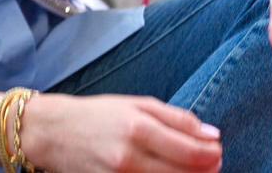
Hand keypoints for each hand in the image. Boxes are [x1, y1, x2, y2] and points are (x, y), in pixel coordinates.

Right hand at [19, 93, 221, 172]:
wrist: (53, 133)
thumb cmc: (98, 115)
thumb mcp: (137, 104)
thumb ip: (176, 118)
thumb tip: (212, 134)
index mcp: (138, 128)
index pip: (189, 151)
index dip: (211, 154)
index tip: (218, 149)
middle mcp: (130, 157)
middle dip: (206, 169)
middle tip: (214, 162)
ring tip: (195, 170)